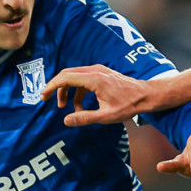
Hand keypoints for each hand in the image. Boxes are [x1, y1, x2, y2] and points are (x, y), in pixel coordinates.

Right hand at [43, 65, 158, 125]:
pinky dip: (78, 91)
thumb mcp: (106, 116)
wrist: (146, 95)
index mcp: (93, 79)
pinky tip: (82, 107)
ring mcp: (98, 70)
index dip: (52, 86)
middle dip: (57, 88)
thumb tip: (66, 120)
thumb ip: (84, 118)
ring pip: (75, 77)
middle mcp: (94, 71)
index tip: (44, 96)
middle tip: (49, 101)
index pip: (65, 78)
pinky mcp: (102, 74)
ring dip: (68, 92)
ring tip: (68, 109)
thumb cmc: (129, 105)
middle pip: (67, 75)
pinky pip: (83, 79)